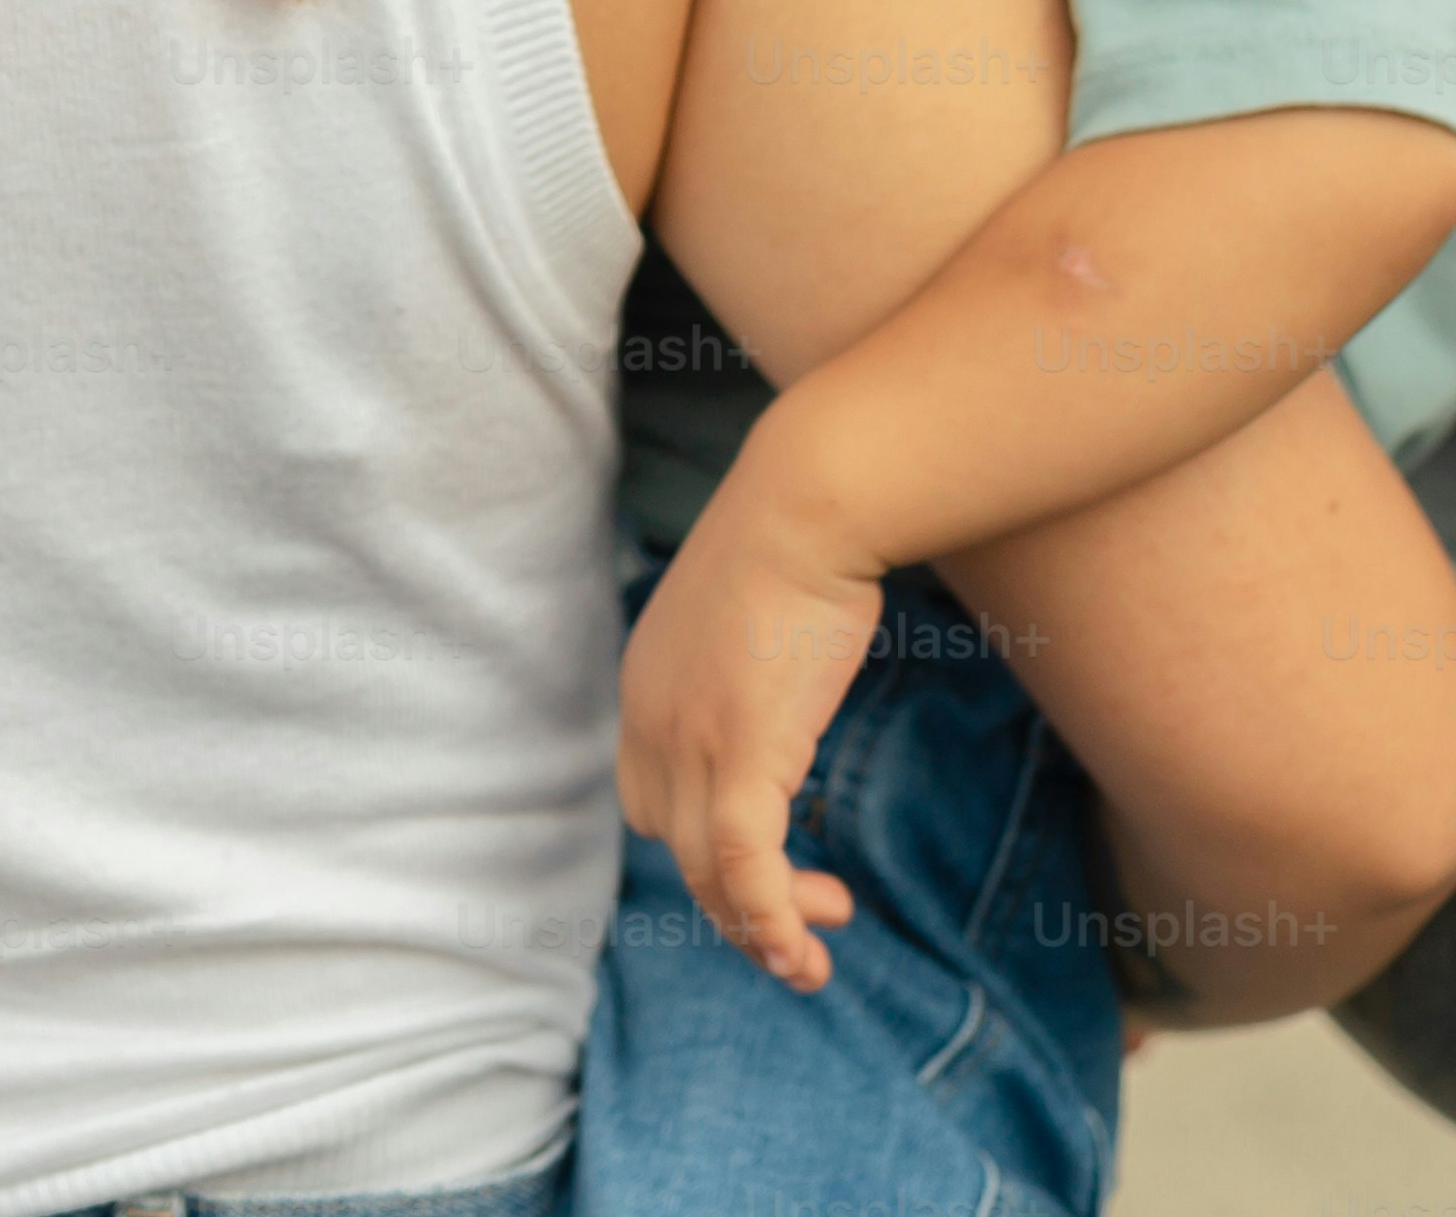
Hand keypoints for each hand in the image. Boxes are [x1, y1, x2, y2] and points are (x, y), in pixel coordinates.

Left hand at [616, 455, 888, 990]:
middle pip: (677, 848)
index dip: (699, 848)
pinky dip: (770, 920)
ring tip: (810, 958)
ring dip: (761, 929)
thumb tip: (783, 658)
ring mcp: (688, 741)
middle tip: (810, 919)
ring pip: (709, 874)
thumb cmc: (801, 532)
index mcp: (644, 685)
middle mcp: (649, 720)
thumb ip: (745, 656)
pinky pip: (744, 867)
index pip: (647, 800)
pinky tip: (804, 952)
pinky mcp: (741, 753)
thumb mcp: (751, 605)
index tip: (765, 859)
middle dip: (740, 901)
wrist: (810, 498)